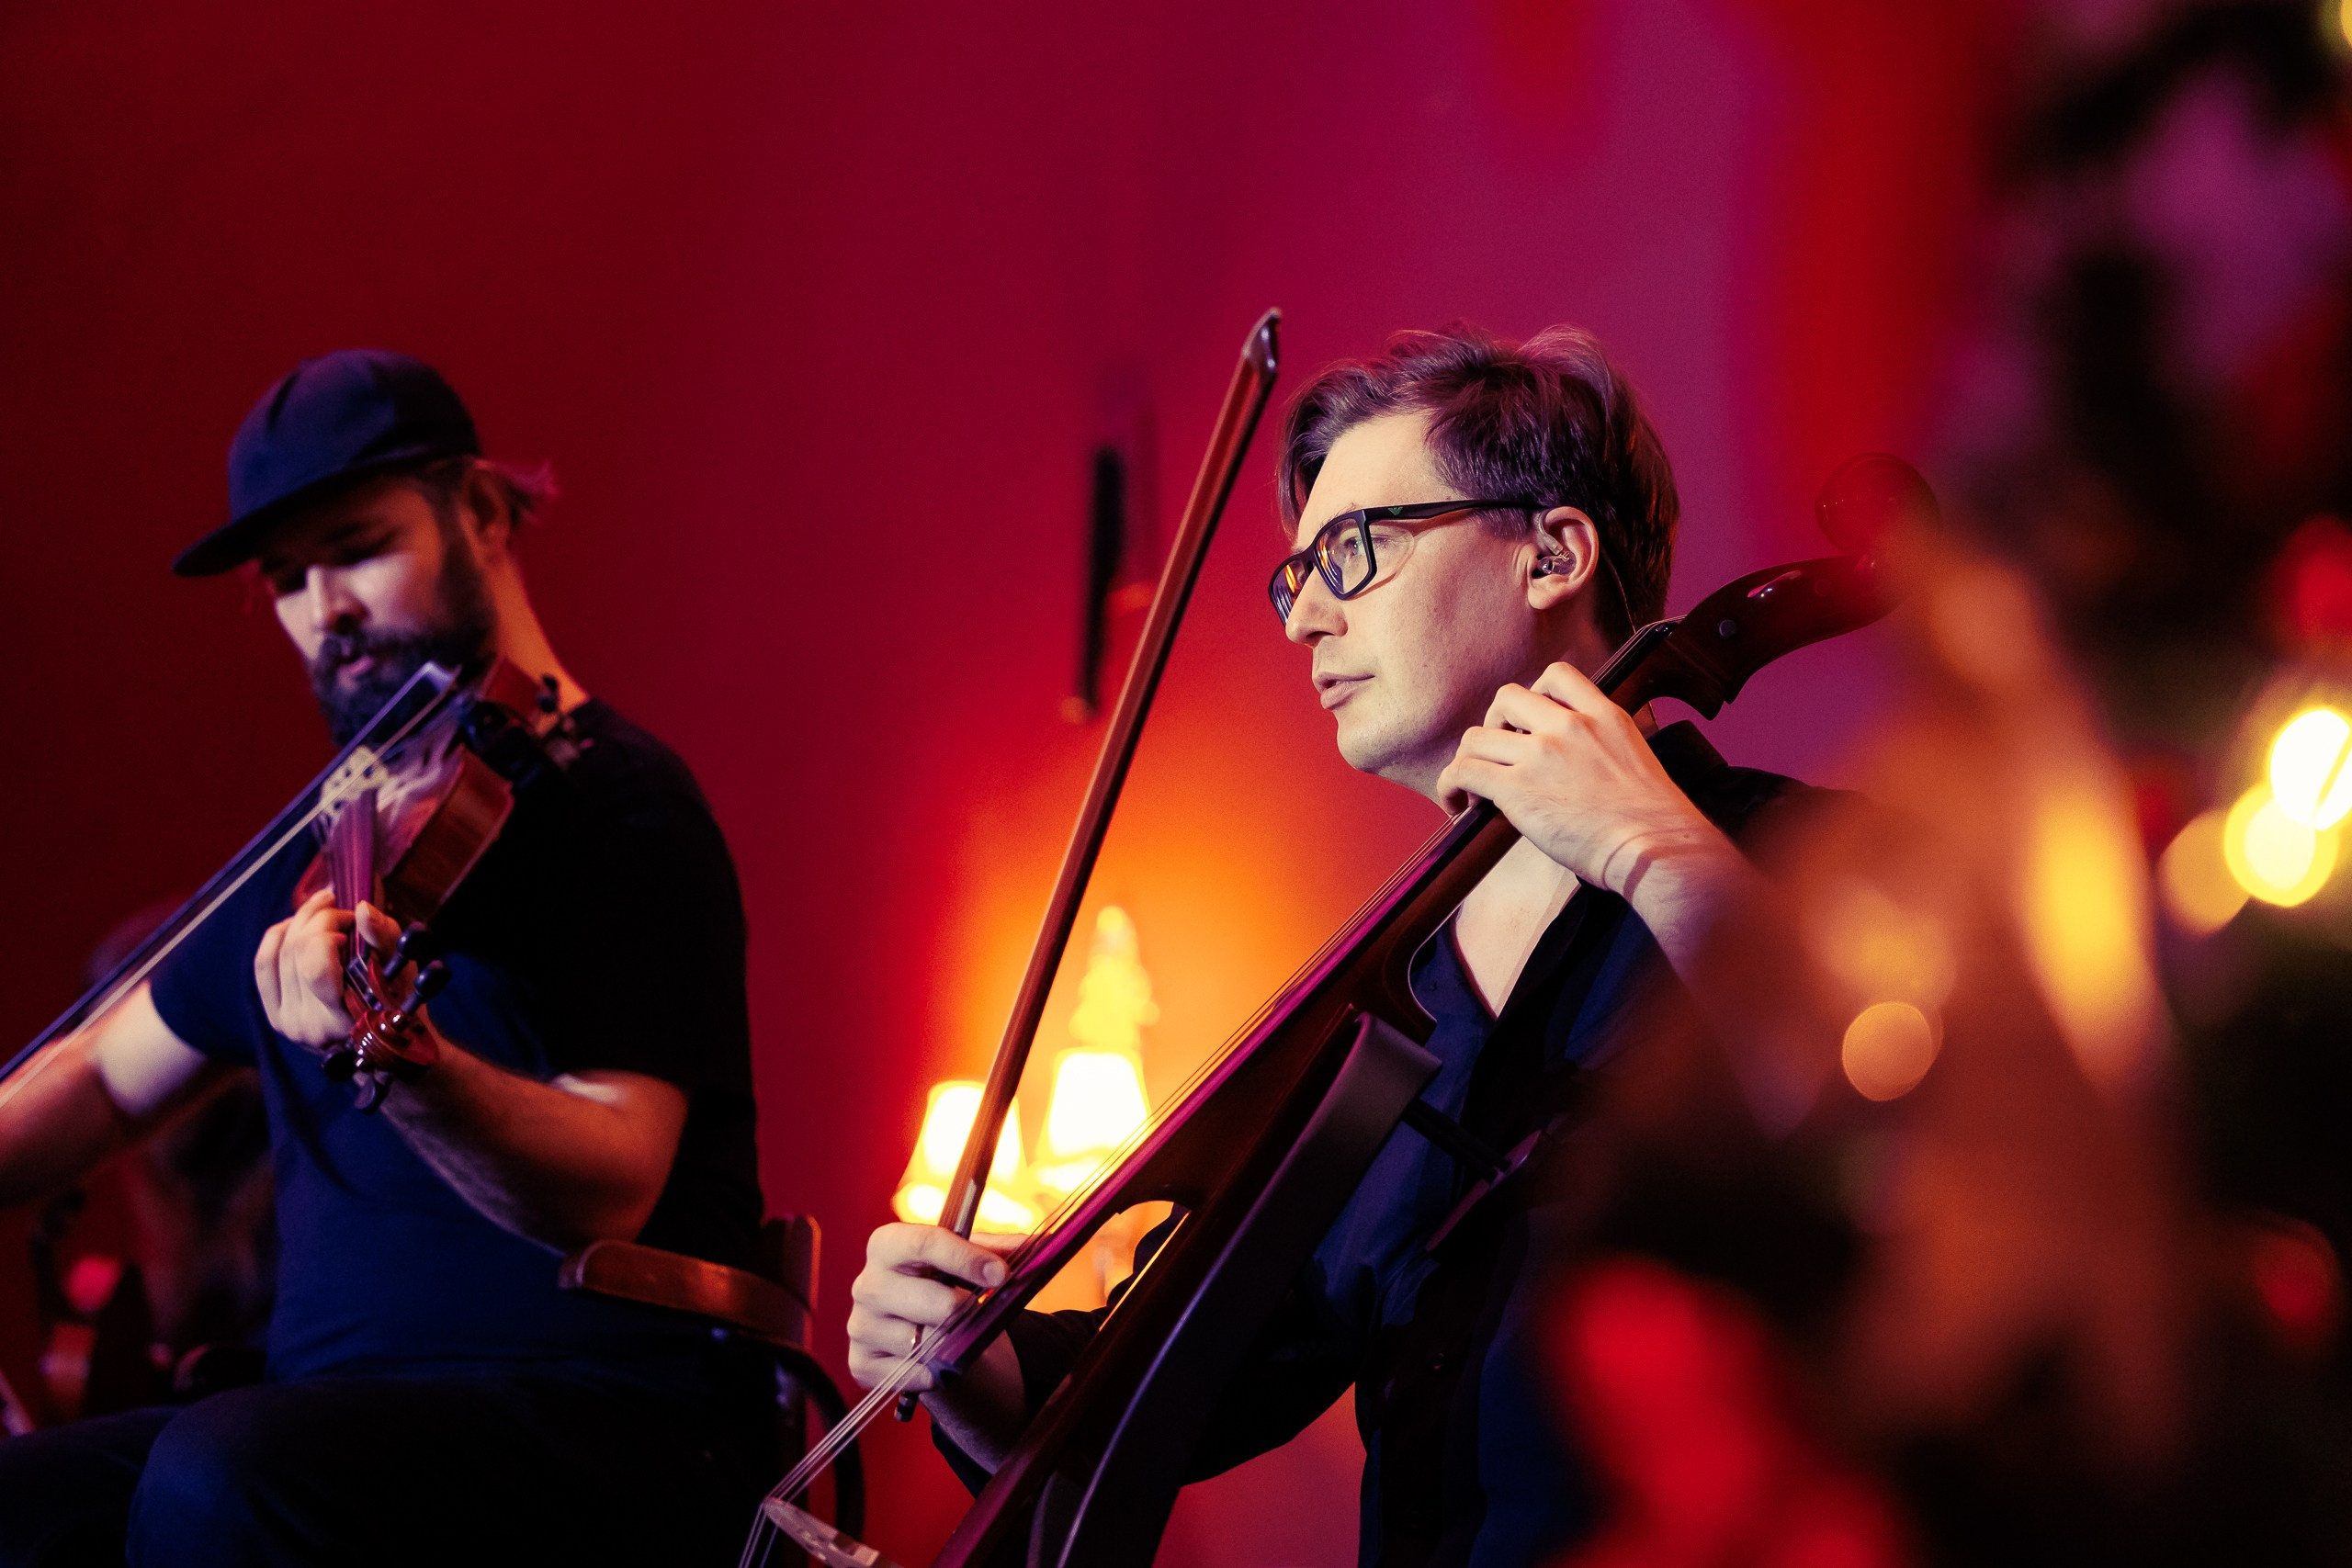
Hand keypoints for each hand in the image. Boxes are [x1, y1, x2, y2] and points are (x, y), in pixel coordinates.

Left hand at [254, 890, 401, 1051]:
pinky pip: (263, 965)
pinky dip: (277, 937)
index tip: (352, 921)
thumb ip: (384, 938)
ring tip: (322, 912)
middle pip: (295, 953)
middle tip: (341, 910)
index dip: (327, 933)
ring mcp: (286, 1022)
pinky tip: (295, 926)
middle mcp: (307, 1025)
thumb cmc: (396, 1003)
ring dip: (300, 923)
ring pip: (278, 954)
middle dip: (317, 918)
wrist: (381, 1045)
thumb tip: (362, 908)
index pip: (316, 969)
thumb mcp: (402, 971)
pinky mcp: (275, 1015)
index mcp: (342, 1020)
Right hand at [846, 1222, 1011, 1393]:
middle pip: (930, 1301)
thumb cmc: (947, 1283)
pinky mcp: (861, 1363)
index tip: (1001, 1274)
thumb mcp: (969, 1260)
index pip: (923, 1243)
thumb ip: (1000, 1249)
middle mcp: (867, 1284)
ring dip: (950, 1344)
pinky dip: (933, 1373)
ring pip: (922, 1343)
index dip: (966, 1258)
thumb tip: (1047, 1243)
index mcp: (888, 1245)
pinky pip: (909, 1374)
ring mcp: (860, 1326)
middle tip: (979, 1312)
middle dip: (965, 1309)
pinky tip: (940, 1363)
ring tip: (957, 1337)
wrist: (924, 1327)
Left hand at [1436, 661, 1734, 898]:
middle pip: (1507, 698)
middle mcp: (1570, 726)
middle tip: (1498, 753)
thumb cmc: (1655, 823)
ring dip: (1469, 759)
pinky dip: (1451, 785)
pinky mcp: (1518, 789)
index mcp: (1605, 716)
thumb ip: (1606, 745)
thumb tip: (1582, 764)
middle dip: (1494, 723)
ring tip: (1473, 786)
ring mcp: (1541, 755)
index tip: (1529, 720)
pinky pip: (1464, 771)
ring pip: (1477, 737)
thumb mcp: (1637, 759)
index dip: (1533, 693)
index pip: (1557, 675)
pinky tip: (1458, 802)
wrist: (1655, 850)